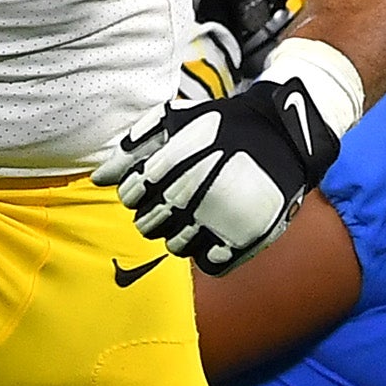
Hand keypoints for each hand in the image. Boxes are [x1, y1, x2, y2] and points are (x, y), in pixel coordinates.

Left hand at [95, 34, 361, 274]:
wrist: (286, 135)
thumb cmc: (225, 126)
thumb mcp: (178, 121)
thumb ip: (135, 145)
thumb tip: (99, 178)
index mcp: (173, 166)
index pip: (132, 196)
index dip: (138, 192)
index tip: (154, 184)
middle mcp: (194, 196)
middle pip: (148, 226)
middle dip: (156, 214)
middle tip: (180, 198)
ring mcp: (220, 222)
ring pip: (176, 248)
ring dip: (182, 233)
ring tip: (201, 212)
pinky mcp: (245, 241)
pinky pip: (209, 264)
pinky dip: (210, 251)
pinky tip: (218, 230)